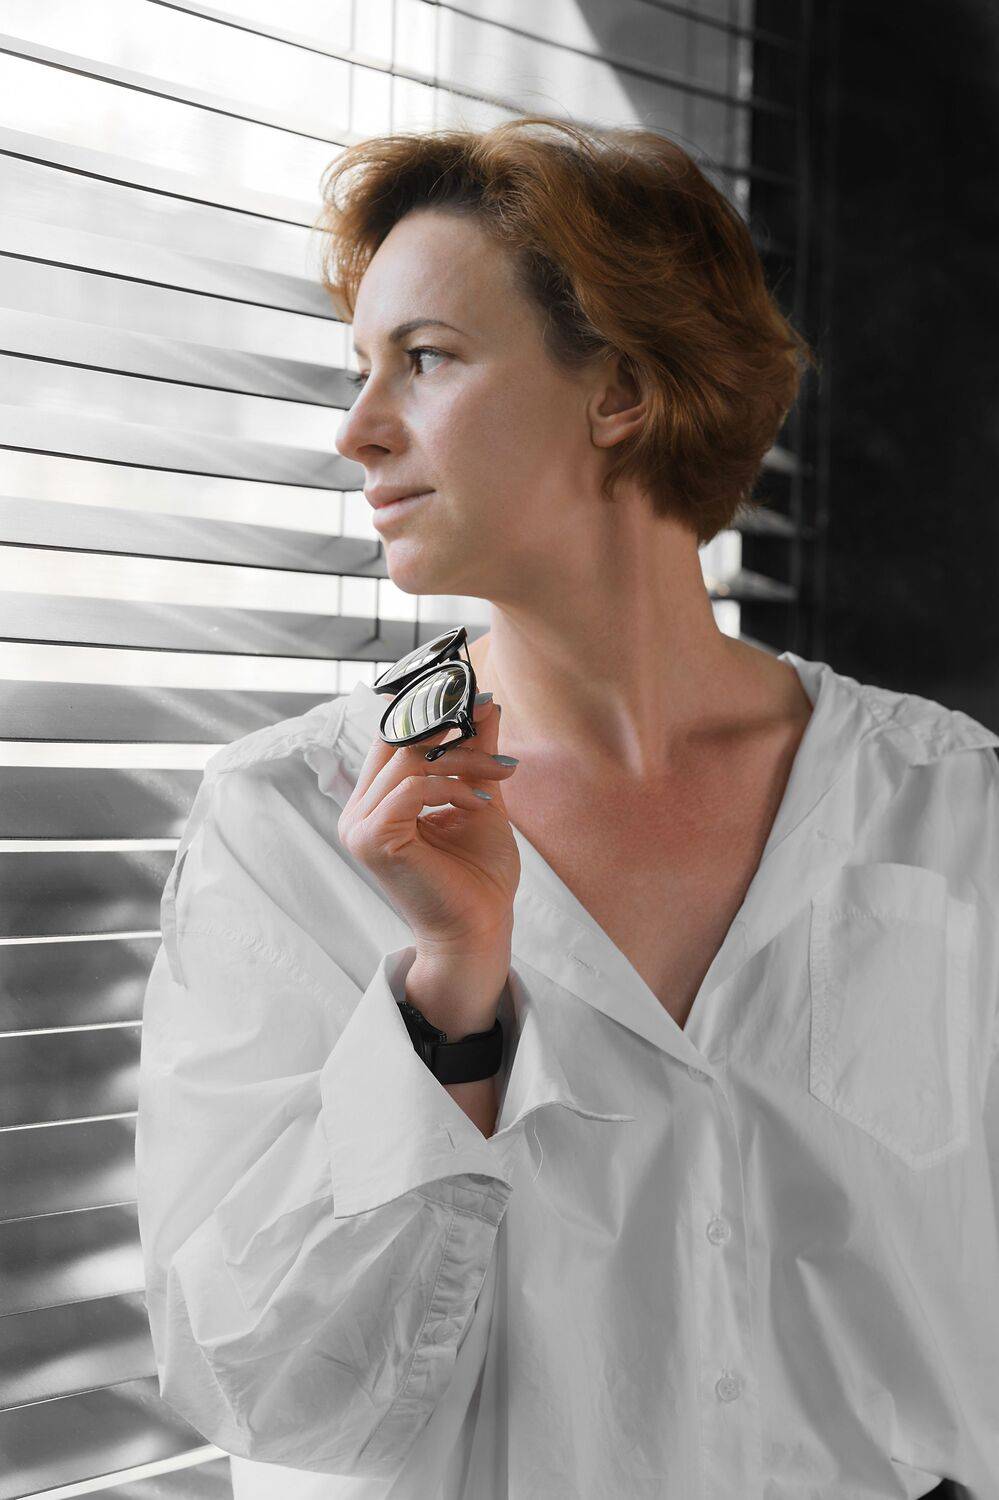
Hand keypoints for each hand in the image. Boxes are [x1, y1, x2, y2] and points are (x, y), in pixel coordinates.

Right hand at [337, 696, 520, 961]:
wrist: (480, 931)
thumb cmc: (478, 875)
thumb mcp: (480, 797)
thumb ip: (475, 752)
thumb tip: (486, 702)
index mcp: (375, 801)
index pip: (393, 736)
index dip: (430, 709)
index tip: (476, 695)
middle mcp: (357, 811)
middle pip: (398, 740)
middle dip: (450, 728)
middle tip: (489, 716)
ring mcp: (358, 826)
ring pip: (410, 761)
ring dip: (464, 761)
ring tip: (501, 776)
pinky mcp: (371, 840)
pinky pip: (412, 789)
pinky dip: (453, 788)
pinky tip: (482, 804)